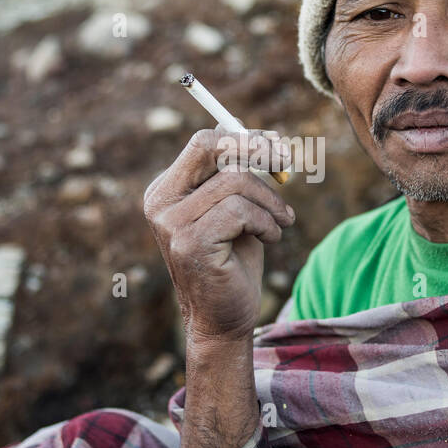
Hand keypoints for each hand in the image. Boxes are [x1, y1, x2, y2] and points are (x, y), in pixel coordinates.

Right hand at [143, 127, 294, 345]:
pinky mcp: (189, 242)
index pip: (204, 142)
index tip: (276, 146)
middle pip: (210, 147)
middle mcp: (161, 202)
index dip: (244, 137)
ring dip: (269, 201)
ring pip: (235, 181)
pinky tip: (270, 238)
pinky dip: (266, 222)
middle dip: (256, 150)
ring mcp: (171, 223)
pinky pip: (240, 210)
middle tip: (286, 165)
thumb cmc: (233, 262)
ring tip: (280, 222)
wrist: (223, 319)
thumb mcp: (235, 209)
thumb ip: (233, 173)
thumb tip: (245, 128)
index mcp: (167, 190)